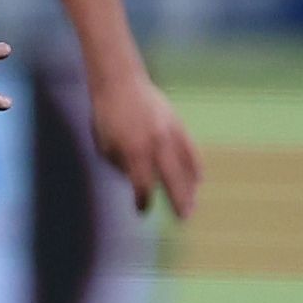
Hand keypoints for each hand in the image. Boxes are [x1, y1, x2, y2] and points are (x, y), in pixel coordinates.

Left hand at [89, 75, 201, 217]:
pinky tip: (198, 180)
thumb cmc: (106, 116)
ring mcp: (170, 134)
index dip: (143, 200)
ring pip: (186, 166)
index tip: (142, 210)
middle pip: (172, 180)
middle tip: (184, 219)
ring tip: (192, 205)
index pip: (143, 185)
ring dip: (190, 188)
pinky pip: (191, 150)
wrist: (121, 83)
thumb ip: (120, 165)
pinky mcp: (178, 125)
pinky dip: (195, 166)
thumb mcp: (104, 145)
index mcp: (134, 151)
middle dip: (178, 201)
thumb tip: (137, 180)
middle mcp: (156, 144)